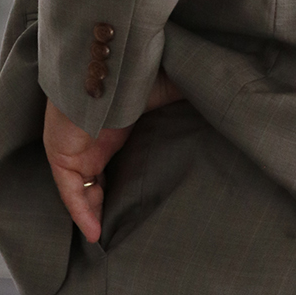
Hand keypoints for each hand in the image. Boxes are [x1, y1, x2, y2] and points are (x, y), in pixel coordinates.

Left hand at [44, 70, 184, 243]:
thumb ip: (195, 101)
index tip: (146, 198)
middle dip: (110, 198)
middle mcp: (94, 134)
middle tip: (129, 224)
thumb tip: (233, 105)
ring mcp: (76, 144)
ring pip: (82, 187)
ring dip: (95, 210)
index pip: (118, 155)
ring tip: (113, 237)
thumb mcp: (174, 88)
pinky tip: (95, 233)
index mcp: (116, 121)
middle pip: (98, 174)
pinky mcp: (62, 153)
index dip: (129, 177)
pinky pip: (69, 191)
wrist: (107, 57)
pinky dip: (80, 211)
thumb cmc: (141, 69)